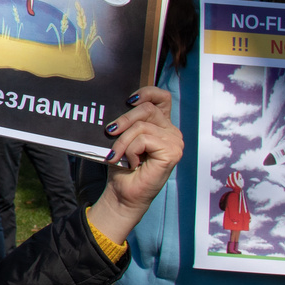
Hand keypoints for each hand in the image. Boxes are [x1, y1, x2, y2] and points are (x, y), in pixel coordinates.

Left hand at [86, 86, 182, 243]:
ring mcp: (174, 142)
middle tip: (109, 132)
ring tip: (116, 154)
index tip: (127, 100)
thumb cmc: (122, 164)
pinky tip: (132, 162)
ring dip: (123, 141)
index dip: (146, 92)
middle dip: (123, 120)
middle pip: (148, 108)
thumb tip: (116, 103)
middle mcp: (172, 131)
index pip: (161, 97)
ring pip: (142, 125)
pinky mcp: (172, 152)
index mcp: (162, 124)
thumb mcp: (123, 136)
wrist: (123, 192)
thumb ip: (127, 119)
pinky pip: (144, 139)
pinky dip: (131, 150)